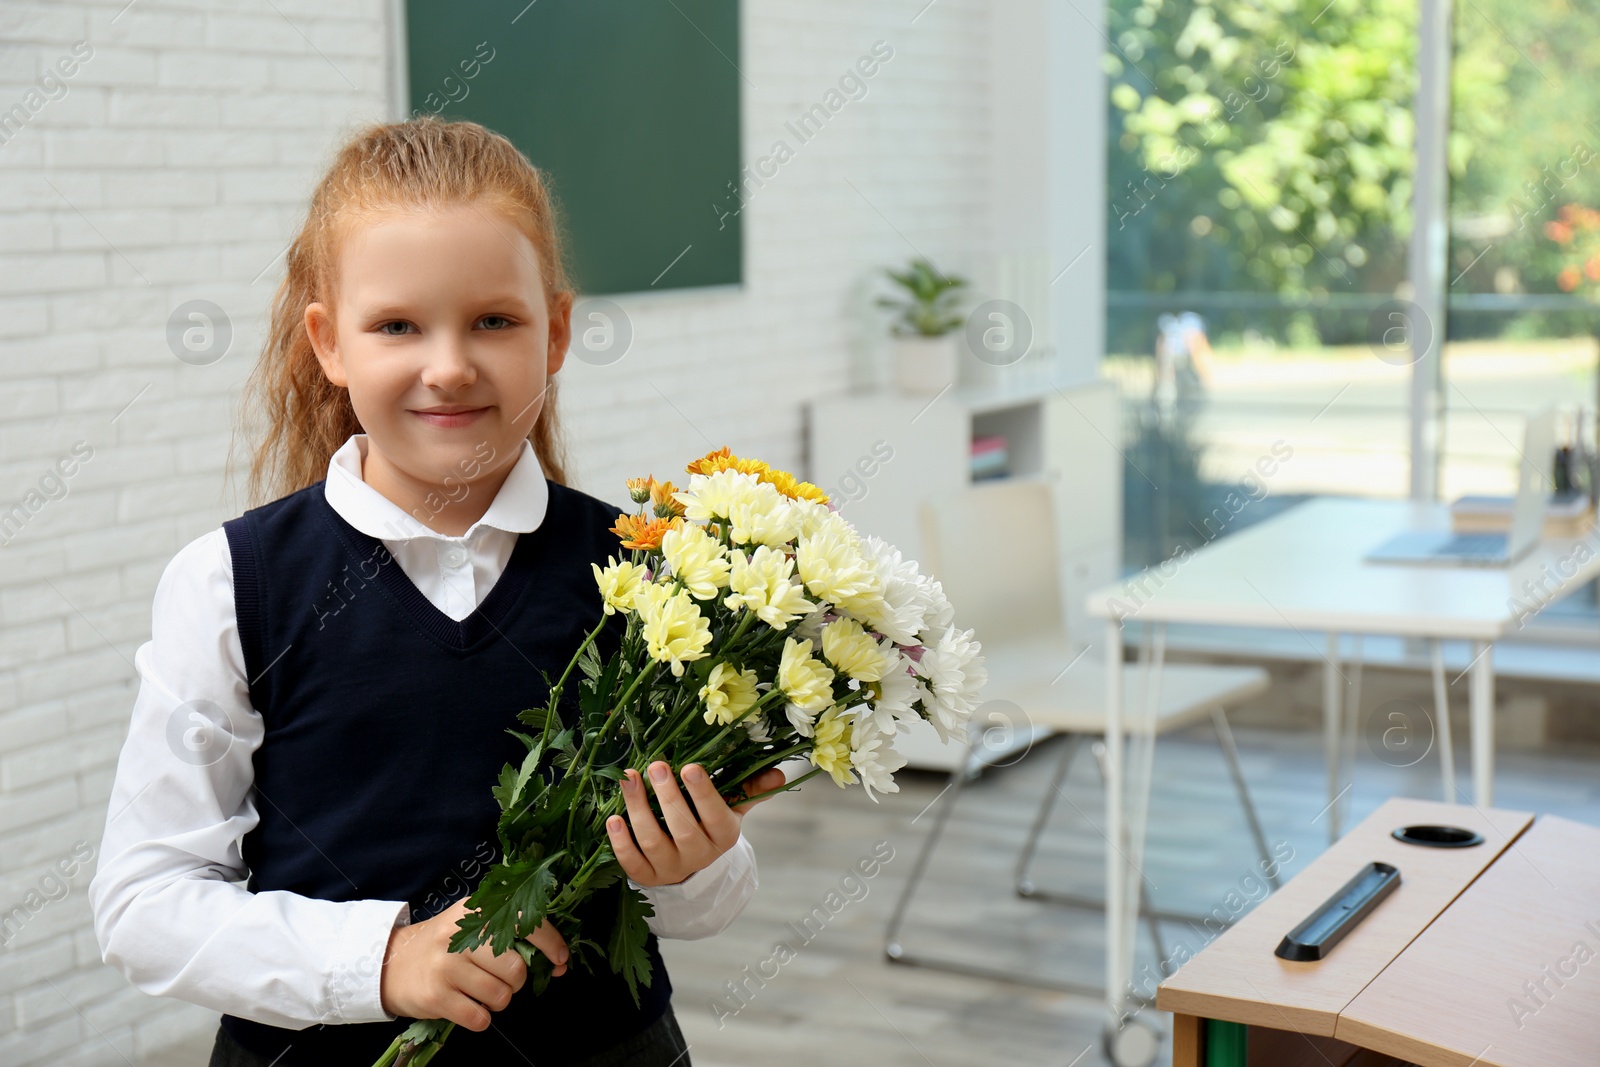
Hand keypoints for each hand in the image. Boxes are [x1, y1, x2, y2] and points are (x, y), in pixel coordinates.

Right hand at [379, 896, 567, 1029]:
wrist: (390, 963)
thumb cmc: (443, 946)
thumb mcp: (471, 925)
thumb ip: (511, 935)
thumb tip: (559, 961)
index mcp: (475, 910)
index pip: (525, 920)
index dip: (550, 942)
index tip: (559, 959)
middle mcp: (460, 935)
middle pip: (516, 967)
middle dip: (517, 982)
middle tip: (504, 980)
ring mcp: (446, 966)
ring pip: (500, 995)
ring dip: (499, 1001)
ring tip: (482, 992)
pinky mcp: (436, 996)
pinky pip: (479, 1018)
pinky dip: (481, 1018)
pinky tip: (470, 1006)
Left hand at [605, 762, 785, 887]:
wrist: (692, 870)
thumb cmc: (709, 825)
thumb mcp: (732, 808)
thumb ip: (751, 789)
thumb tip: (779, 773)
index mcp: (723, 836)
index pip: (715, 815)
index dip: (703, 793)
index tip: (690, 766)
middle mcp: (698, 856)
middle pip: (682, 829)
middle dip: (668, 796)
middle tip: (656, 765)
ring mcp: (671, 868)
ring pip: (653, 841)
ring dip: (638, 810)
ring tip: (628, 779)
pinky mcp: (646, 877)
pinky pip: (632, 862)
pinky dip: (621, 842)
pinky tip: (613, 818)